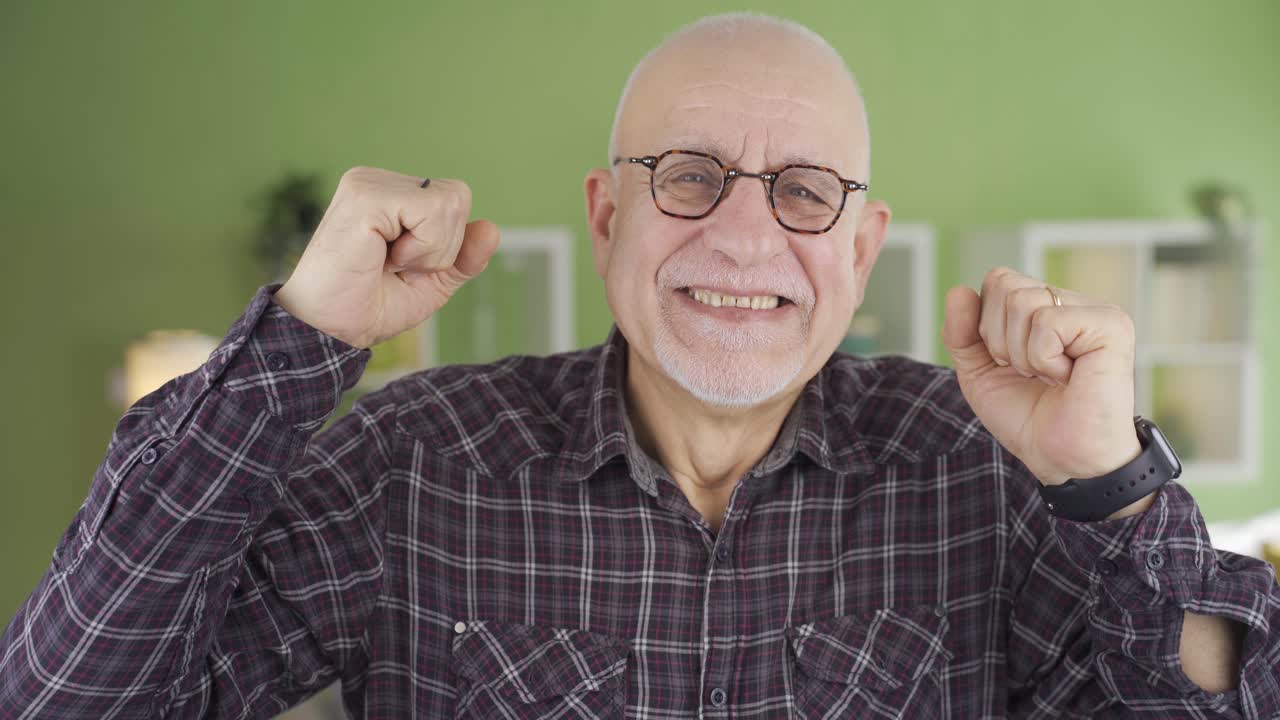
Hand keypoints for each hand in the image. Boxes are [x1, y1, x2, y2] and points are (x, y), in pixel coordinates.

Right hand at [272, 166, 499, 348]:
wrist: (329, 331)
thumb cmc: (369, 306)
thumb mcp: (432, 282)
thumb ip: (464, 257)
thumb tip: (491, 229)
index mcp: (391, 194)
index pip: (455, 200)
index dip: (446, 244)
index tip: (403, 265)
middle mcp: (378, 180)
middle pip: (458, 197)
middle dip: (441, 246)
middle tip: (395, 266)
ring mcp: (368, 183)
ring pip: (450, 203)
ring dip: (429, 250)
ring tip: (386, 262)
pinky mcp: (364, 195)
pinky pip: (431, 211)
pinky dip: (419, 248)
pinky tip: (381, 258)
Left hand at [941, 267, 1141, 489]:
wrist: (1061, 459)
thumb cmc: (1028, 417)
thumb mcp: (979, 372)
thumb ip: (961, 332)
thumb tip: (959, 291)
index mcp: (1047, 306)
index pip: (997, 280)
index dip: (987, 326)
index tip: (1011, 363)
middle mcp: (1073, 302)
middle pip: (1005, 284)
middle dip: (1000, 339)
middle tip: (1031, 372)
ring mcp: (1096, 311)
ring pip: (1022, 302)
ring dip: (1022, 354)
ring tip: (1050, 377)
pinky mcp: (1111, 326)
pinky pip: (1046, 323)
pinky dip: (1043, 360)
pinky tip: (1068, 378)